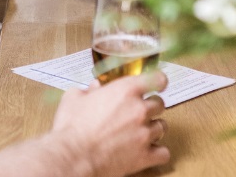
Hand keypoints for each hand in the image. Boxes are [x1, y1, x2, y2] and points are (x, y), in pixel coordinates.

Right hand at [52, 72, 169, 176]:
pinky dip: (158, 152)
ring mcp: (144, 134)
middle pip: (159, 103)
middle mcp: (139, 110)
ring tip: (141, 132)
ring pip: (162, 126)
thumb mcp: (73, 98)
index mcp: (125, 91)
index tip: (156, 84)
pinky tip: (147, 151)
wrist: (73, 157)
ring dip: (153, 128)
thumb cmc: (71, 128)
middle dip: (150, 107)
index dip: (157, 81)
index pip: (156, 79)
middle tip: (138, 112)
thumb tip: (94, 88)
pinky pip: (163, 153)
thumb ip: (88, 90)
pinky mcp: (145, 156)